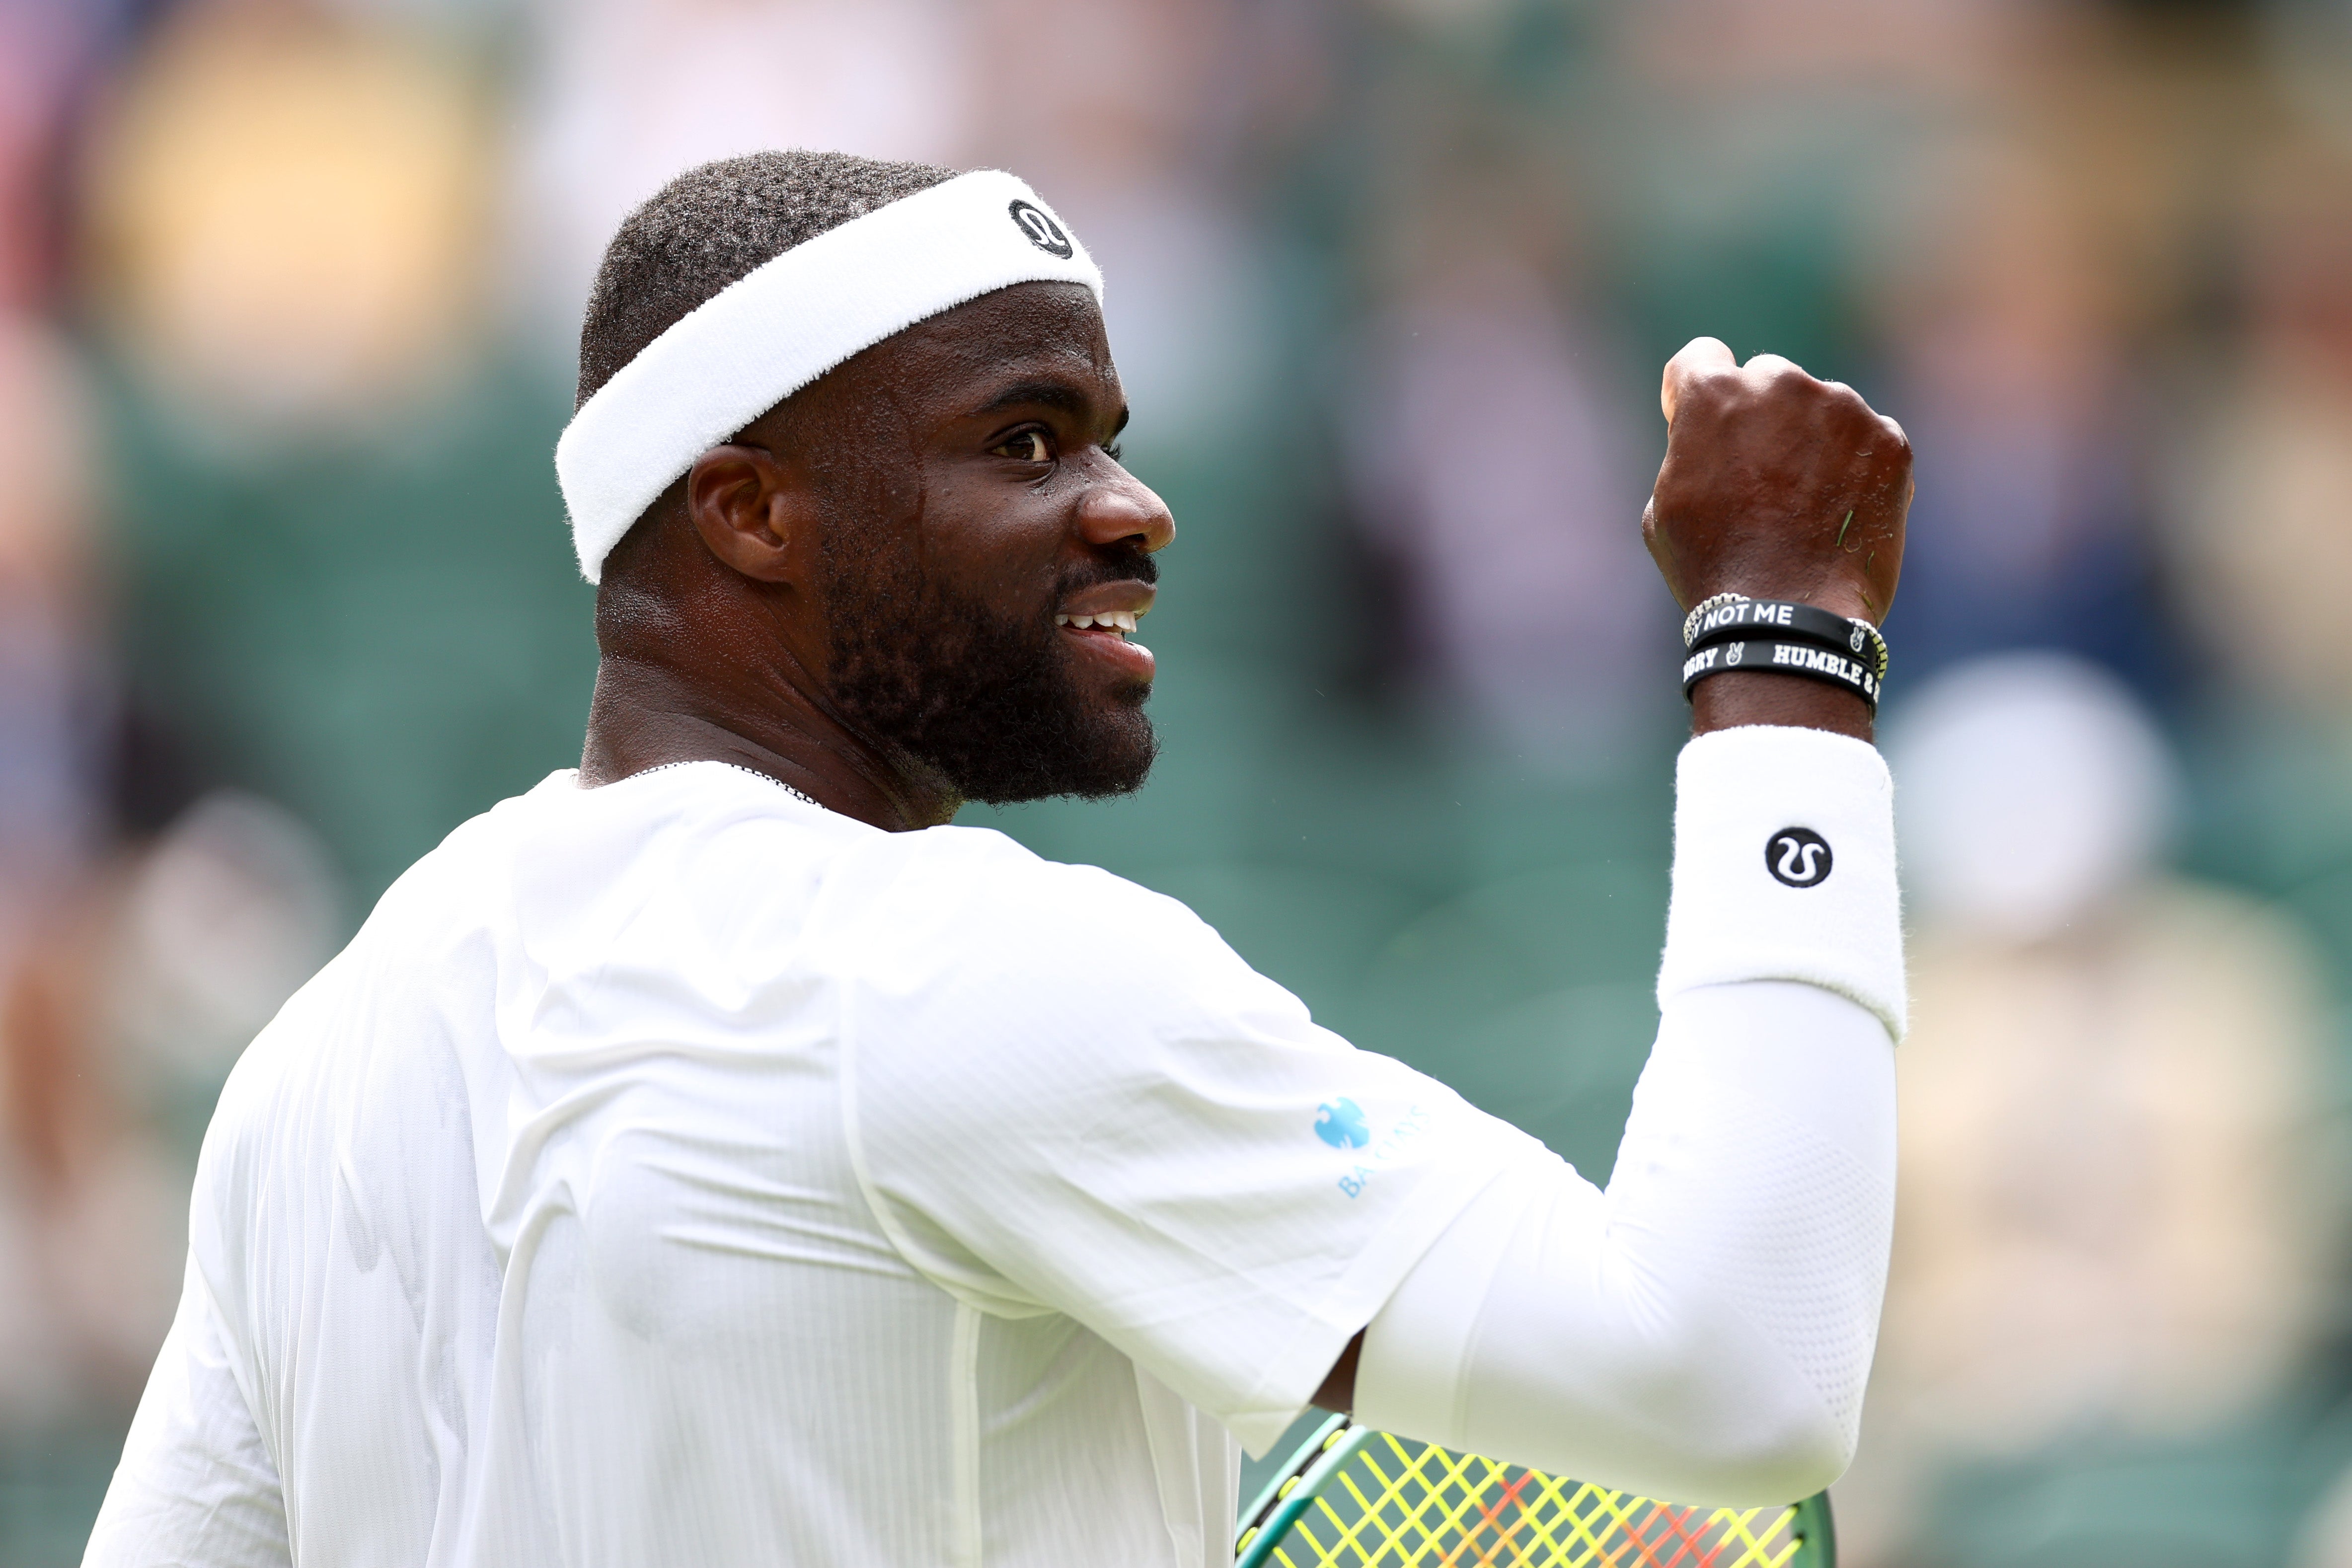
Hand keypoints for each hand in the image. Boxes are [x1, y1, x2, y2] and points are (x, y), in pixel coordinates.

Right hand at [1642, 338, 1912, 737]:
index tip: (1706, 429)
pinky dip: (1856, 468)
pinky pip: (1868, 440)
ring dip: (1813, 441)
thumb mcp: (1666, 503)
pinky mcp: (1890, 441)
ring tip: (1804, 507)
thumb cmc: (1713, 568)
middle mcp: (1781, 382)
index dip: (1696, 394)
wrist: (1789, 619)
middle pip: (1768, 379)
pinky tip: (1839, 514)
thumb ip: (1689, 450)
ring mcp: (1843, 407)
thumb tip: (1713, 439)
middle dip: (1762, 418)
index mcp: (1714, 393)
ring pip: (1822, 409)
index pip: (1702, 358)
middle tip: (1760, 479)